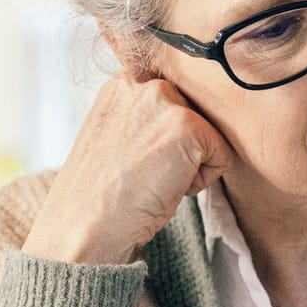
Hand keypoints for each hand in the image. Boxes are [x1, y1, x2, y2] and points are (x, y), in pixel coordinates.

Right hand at [22, 72, 234, 264]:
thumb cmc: (100, 193)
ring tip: (152, 179)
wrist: (85, 224)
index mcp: (124, 84)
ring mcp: (166, 101)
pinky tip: (165, 187)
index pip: (176, 103)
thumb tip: (177, 125)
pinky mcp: (189, 127)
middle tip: (144, 172)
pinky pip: (222, 156)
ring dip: (190, 165)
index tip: (137, 160)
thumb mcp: (116, 137)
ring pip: (209, 137)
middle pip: (196, 118)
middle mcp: (144, 83)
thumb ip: (144, 118)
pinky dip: (202, 181)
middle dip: (181, 150)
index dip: (165, 140)